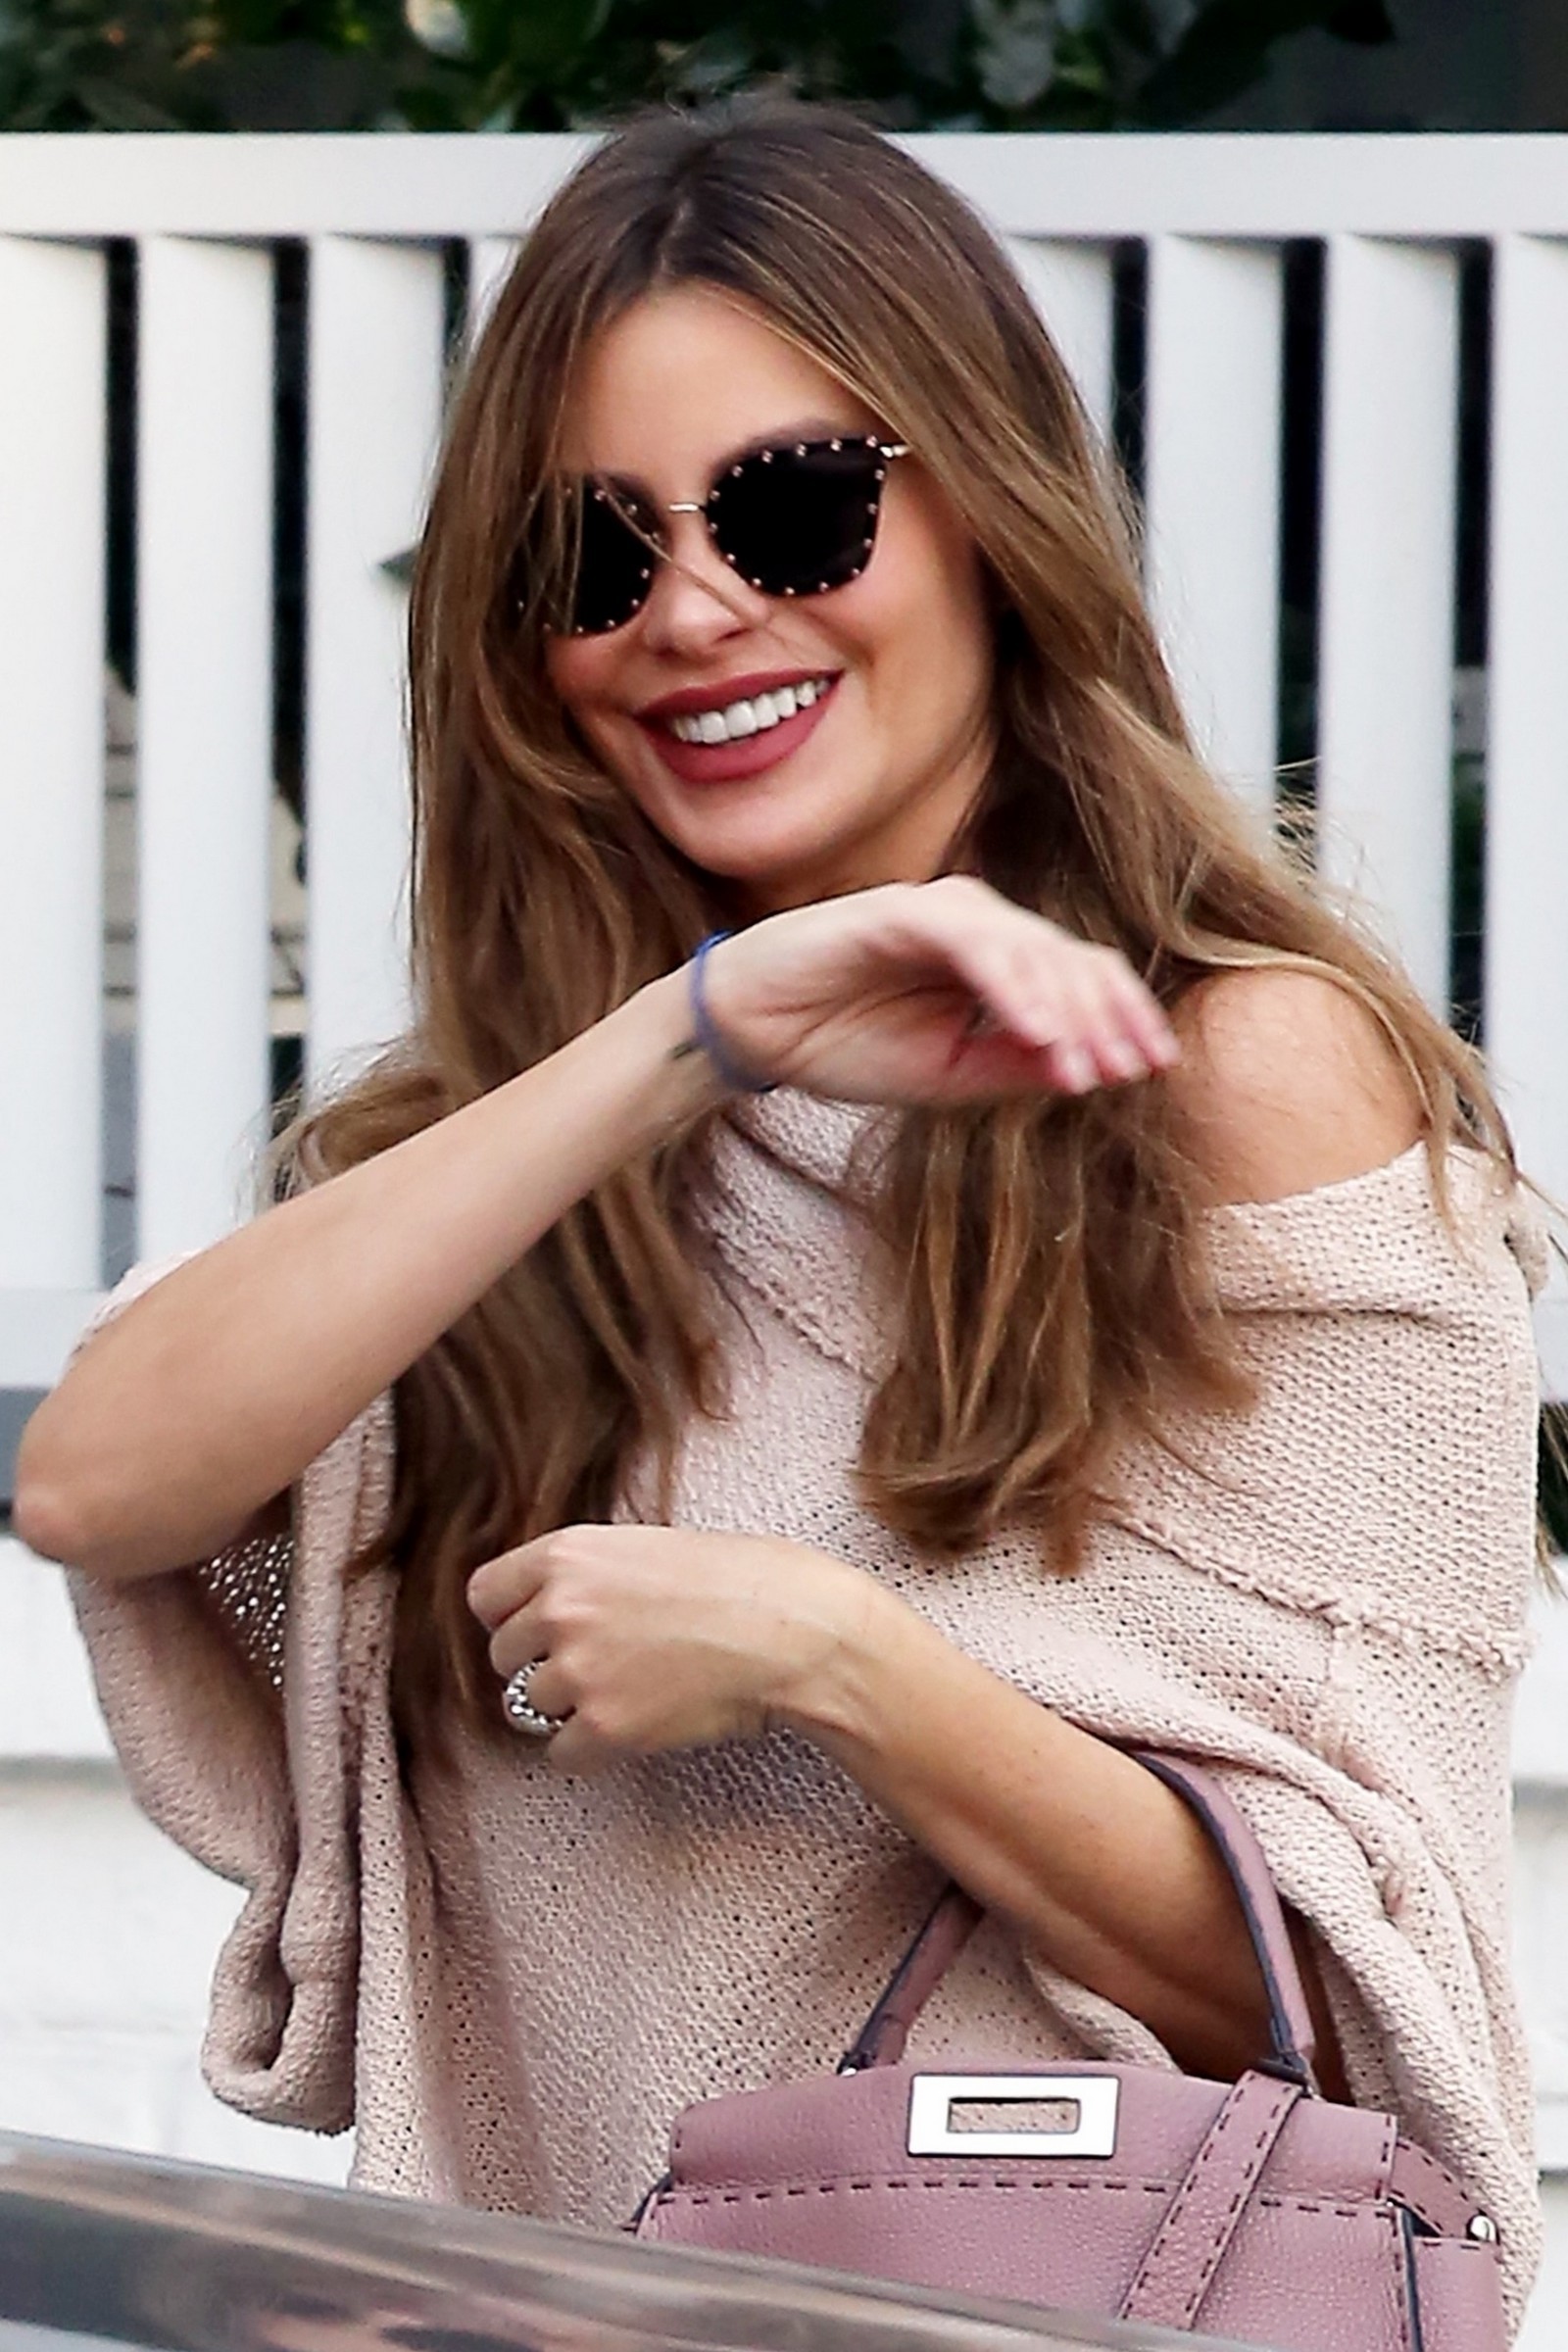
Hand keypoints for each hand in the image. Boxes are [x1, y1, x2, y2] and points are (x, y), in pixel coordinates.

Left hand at [466, 1524, 874, 1772]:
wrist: (795, 1631)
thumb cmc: (744, 1580)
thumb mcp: (649, 1547)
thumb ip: (589, 1575)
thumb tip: (548, 1608)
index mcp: (569, 1553)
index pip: (485, 1595)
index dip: (513, 1616)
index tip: (540, 1630)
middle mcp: (559, 1607)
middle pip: (503, 1656)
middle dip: (541, 1665)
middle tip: (598, 1666)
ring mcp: (577, 1669)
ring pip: (526, 1707)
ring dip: (566, 1708)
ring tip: (625, 1693)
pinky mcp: (604, 1725)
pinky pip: (560, 1753)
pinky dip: (590, 1749)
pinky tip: (635, 1726)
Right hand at [693, 875, 1178, 1104]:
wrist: (756, 1032)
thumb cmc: (846, 1045)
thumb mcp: (949, 1075)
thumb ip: (1017, 1067)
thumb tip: (1093, 1072)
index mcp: (998, 964)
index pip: (1079, 978)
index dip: (1120, 1019)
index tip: (1150, 1070)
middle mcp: (981, 927)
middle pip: (1071, 959)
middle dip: (1108, 1018)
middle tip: (1132, 1070)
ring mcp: (944, 913)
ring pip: (1033, 950)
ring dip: (1066, 1012)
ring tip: (1087, 1068)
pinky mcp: (903, 911)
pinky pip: (976, 944)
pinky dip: (1012, 987)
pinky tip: (1036, 1031)